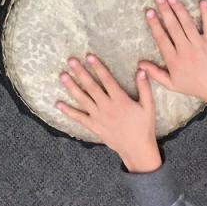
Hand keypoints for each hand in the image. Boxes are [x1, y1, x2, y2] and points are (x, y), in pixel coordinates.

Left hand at [55, 54, 160, 172]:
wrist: (137, 149)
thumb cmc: (144, 126)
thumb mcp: (148, 106)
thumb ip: (144, 87)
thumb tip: (141, 70)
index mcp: (120, 100)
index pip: (107, 80)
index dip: (98, 67)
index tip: (89, 56)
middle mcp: (107, 107)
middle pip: (91, 86)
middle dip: (80, 72)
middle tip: (71, 60)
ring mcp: (98, 117)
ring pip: (82, 99)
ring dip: (71, 87)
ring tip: (62, 76)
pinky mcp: (94, 127)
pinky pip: (79, 118)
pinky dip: (68, 111)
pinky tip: (58, 104)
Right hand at [139, 0, 206, 121]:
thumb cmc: (194, 86)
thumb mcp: (172, 84)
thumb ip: (155, 74)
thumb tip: (139, 64)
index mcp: (174, 61)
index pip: (162, 39)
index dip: (154, 24)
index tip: (149, 12)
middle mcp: (186, 51)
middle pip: (173, 27)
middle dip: (165, 11)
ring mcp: (200, 45)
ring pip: (188, 24)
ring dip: (179, 9)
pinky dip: (206, 13)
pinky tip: (201, 1)